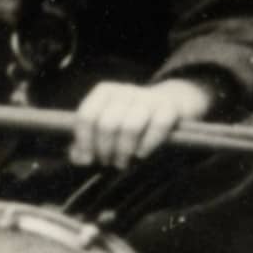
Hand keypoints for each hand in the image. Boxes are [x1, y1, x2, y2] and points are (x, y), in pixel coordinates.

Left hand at [67, 79, 209, 174]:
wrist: (170, 103)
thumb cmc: (128, 121)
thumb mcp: (103, 129)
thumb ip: (84, 145)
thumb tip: (81, 158)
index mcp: (105, 92)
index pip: (87, 116)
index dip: (84, 141)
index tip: (88, 159)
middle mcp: (126, 90)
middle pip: (107, 124)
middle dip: (105, 149)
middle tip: (108, 162)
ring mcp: (149, 98)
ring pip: (130, 127)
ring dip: (124, 151)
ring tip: (122, 162)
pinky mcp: (169, 107)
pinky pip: (157, 126)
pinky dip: (147, 144)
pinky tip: (142, 153)